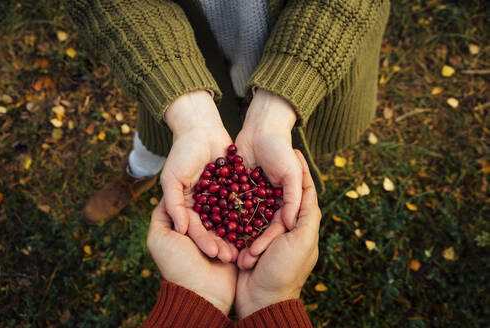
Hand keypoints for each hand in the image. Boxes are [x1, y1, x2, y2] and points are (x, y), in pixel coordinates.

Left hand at [147, 198, 237, 313]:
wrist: (202, 294)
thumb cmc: (177, 265)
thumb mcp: (159, 237)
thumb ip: (161, 214)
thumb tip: (167, 194)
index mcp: (179, 227)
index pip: (187, 208)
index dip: (192, 207)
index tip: (197, 207)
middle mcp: (196, 231)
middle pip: (208, 216)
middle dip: (206, 232)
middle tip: (207, 247)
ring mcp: (214, 239)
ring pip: (222, 226)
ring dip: (220, 241)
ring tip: (216, 255)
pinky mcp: (230, 246)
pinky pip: (235, 237)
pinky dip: (231, 246)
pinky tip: (229, 254)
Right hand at [161, 90, 236, 261]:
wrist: (201, 129)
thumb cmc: (182, 153)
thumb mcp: (172, 178)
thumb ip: (174, 204)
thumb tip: (179, 230)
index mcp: (188, 208)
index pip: (196, 230)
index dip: (204, 242)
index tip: (215, 254)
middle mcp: (205, 206)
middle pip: (214, 229)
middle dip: (223, 243)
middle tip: (234, 258)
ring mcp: (221, 198)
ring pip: (230, 220)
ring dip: (238, 234)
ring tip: (248, 248)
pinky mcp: (235, 188)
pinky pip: (243, 203)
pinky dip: (249, 214)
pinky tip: (260, 226)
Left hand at [235, 88, 301, 267]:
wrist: (261, 128)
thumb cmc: (282, 151)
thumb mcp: (292, 175)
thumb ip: (293, 198)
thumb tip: (291, 223)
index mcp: (282, 204)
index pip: (273, 229)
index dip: (264, 242)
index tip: (253, 255)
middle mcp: (264, 204)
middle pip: (254, 229)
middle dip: (244, 244)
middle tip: (234, 260)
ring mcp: (248, 197)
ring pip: (238, 220)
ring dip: (229, 235)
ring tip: (218, 250)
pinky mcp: (233, 188)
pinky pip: (225, 205)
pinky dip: (217, 215)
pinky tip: (207, 228)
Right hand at [235, 150, 320, 317]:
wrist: (261, 301)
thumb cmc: (285, 270)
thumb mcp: (302, 240)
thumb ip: (307, 215)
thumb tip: (309, 191)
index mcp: (302, 226)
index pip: (304, 192)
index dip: (301, 170)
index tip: (294, 150)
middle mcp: (286, 228)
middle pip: (279, 196)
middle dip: (272, 179)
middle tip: (265, 159)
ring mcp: (266, 234)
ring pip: (259, 206)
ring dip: (251, 196)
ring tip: (246, 172)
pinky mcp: (248, 240)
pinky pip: (244, 220)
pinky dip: (239, 210)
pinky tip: (231, 193)